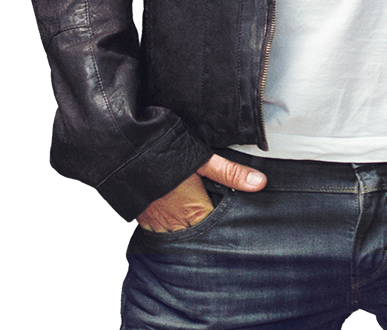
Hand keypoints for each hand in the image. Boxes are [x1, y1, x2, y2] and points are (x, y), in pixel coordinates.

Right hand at [136, 153, 266, 232]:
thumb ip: (230, 173)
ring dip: (186, 226)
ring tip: (192, 212)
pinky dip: (168, 222)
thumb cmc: (165, 154)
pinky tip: (172, 209)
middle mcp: (175, 223)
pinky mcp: (143, 219)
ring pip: (178, 234)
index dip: (224, 221)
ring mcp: (156, 224)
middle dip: (205, 226)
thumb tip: (260, 182)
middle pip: (198, 233)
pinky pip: (160, 229)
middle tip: (212, 211)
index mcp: (193, 211)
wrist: (126, 153)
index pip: (216, 228)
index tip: (230, 215)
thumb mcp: (203, 160)